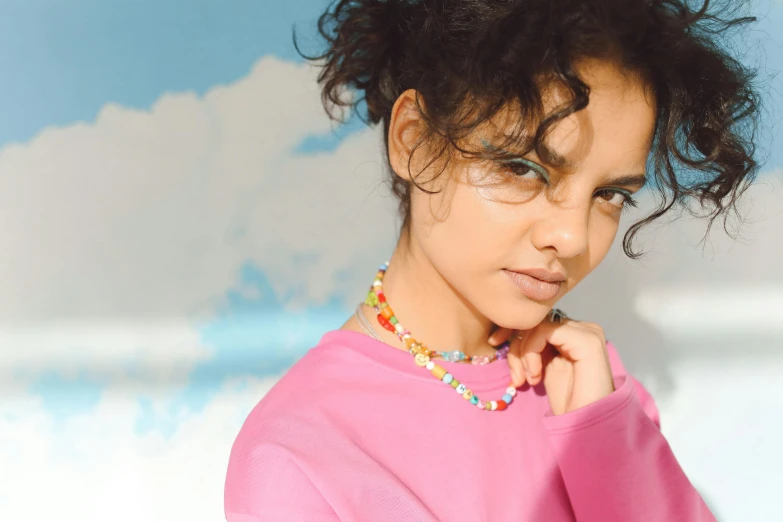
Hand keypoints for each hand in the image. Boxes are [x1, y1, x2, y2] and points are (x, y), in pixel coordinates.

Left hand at [488, 314, 614, 414]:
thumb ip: (534, 347)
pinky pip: (546, 331)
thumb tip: (509, 332)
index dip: (513, 328)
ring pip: (538, 324)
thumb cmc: (566, 402)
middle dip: (516, 345)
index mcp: (575, 333)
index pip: (538, 319)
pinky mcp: (588, 341)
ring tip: (526, 379)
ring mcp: (588, 332)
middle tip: (514, 376)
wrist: (584, 425)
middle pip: (537, 320)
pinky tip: (535, 375)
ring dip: (523, 353)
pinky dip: (532, 351)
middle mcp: (584, 328)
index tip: (494, 342)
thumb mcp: (543, 367)